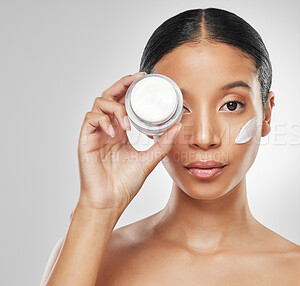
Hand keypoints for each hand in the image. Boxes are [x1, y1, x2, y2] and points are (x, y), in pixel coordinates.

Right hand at [77, 72, 181, 213]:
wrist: (110, 202)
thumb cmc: (126, 183)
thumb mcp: (149, 159)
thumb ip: (163, 143)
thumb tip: (178, 126)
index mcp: (120, 131)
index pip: (123, 102)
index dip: (131, 88)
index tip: (145, 79)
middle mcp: (107, 129)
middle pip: (110, 96)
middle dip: (122, 85)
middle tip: (137, 80)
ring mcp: (95, 134)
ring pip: (99, 104)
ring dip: (115, 108)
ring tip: (128, 124)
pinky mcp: (85, 140)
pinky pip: (90, 119)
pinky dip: (103, 121)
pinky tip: (115, 133)